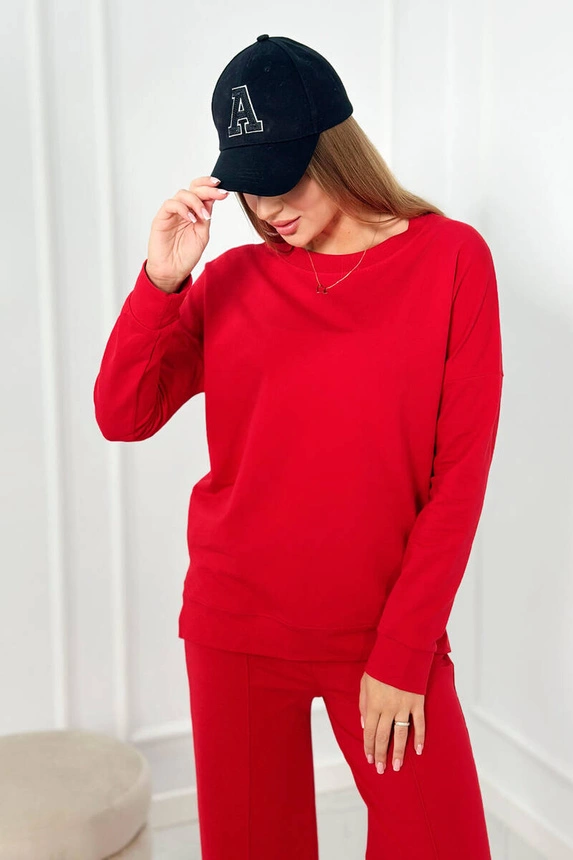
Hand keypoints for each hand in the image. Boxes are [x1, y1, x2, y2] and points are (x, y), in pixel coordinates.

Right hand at [146, 175, 228, 291]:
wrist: (173, 271)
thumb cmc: (186, 255)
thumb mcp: (202, 234)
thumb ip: (206, 217)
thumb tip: (212, 200)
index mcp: (194, 212)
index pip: (202, 192)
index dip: (211, 187)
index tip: (224, 190)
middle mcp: (183, 209)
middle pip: (193, 189)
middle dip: (207, 188)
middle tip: (219, 193)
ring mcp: (172, 213)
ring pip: (182, 194)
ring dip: (196, 201)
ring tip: (204, 216)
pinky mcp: (161, 218)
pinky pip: (170, 205)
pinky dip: (183, 209)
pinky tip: (191, 219)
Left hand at [359, 671, 424, 773]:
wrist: (400, 651)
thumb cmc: (381, 666)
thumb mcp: (365, 683)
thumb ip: (363, 704)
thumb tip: (365, 724)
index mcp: (373, 704)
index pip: (370, 732)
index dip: (369, 748)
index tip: (369, 760)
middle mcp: (388, 708)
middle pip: (383, 737)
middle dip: (381, 755)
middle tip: (381, 769)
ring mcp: (404, 707)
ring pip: (400, 735)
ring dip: (398, 752)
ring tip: (396, 767)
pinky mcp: (417, 702)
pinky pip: (420, 724)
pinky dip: (420, 738)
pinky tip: (419, 751)